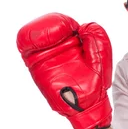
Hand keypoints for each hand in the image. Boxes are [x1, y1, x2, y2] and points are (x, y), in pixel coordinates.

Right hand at [16, 12, 112, 128]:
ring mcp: (46, 57)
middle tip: (57, 30)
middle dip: (48, 24)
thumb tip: (84, 27)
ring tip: (46, 37)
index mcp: (74, 44)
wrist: (87, 106)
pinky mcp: (37, 68)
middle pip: (46, 28)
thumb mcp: (101, 59)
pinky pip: (27, 50)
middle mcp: (58, 49)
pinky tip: (36, 42)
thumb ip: (97, 40)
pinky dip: (26, 41)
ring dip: (36, 32)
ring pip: (34, 37)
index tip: (69, 27)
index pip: (64, 25)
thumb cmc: (96, 83)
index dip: (64, 22)